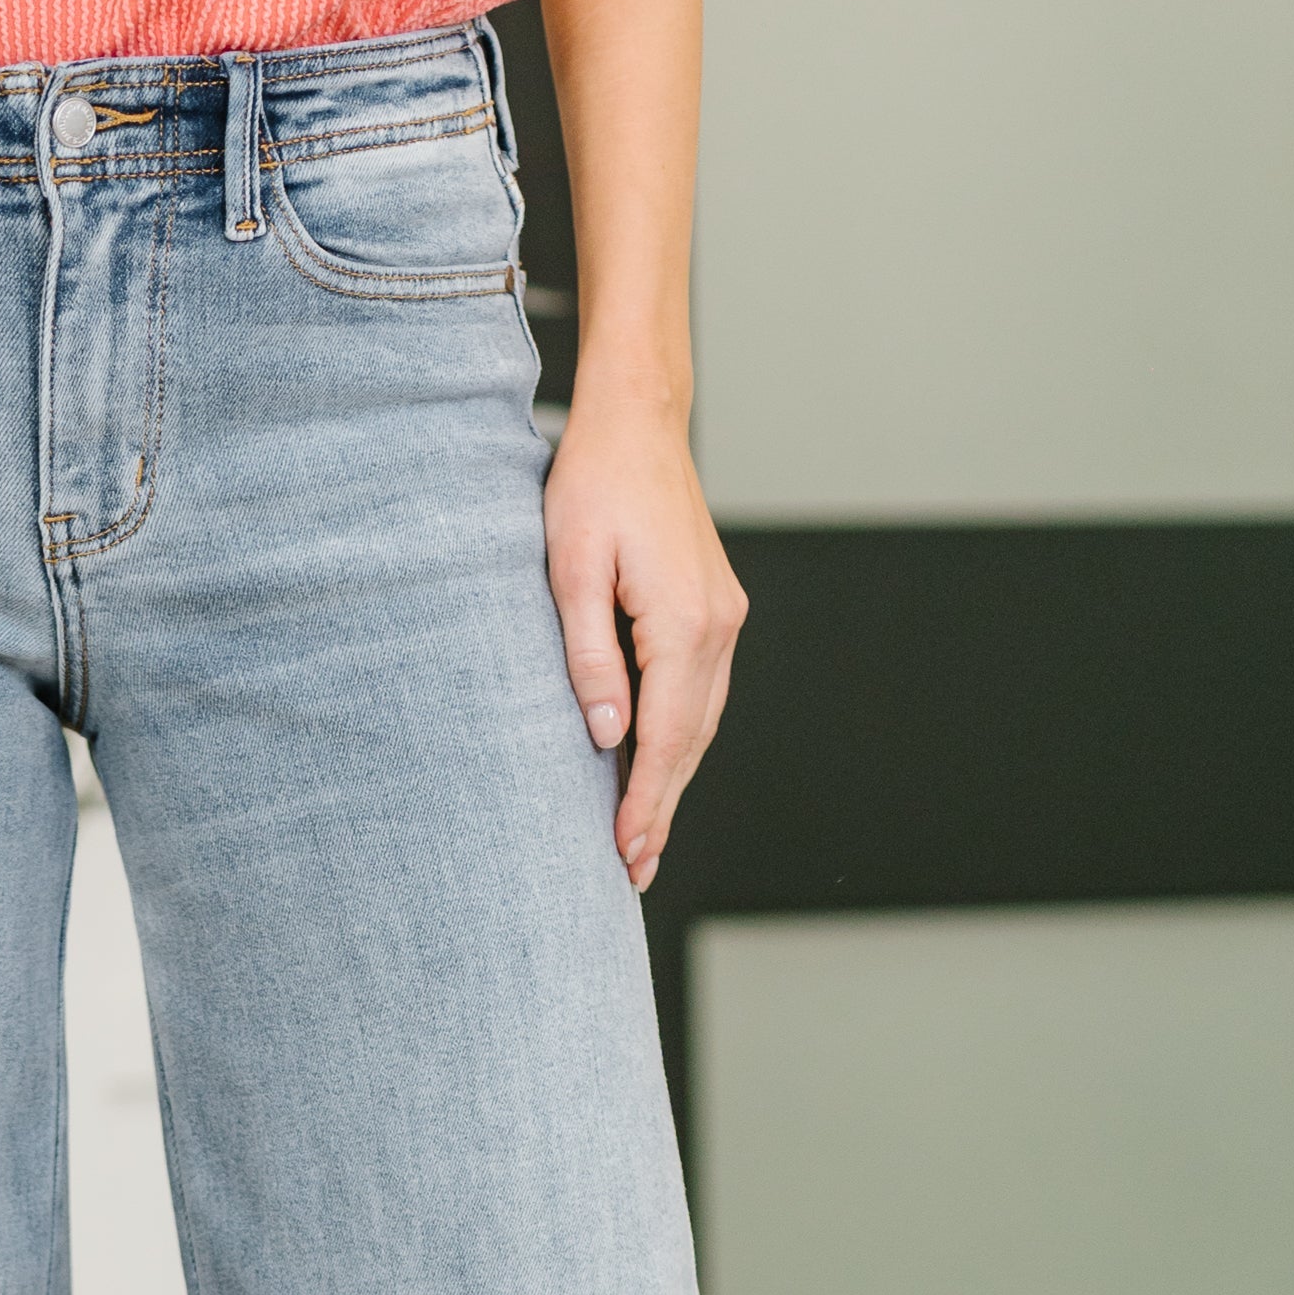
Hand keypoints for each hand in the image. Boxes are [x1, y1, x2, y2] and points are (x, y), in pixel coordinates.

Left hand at [543, 392, 746, 891]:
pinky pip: (700, 693)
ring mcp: (723, 618)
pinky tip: (656, 766)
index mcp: (685, 623)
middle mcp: (719, 627)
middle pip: (691, 742)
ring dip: (673, 780)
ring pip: (701, 722)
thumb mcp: (570, 570)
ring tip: (643, 837)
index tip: (624, 854)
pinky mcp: (714, 609)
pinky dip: (681, 739)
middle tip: (634, 872)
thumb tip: (604, 734)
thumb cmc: (593, 485)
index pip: (666, 737)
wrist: (637, 422)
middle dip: (661, 808)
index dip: (645, 802)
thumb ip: (588, 657)